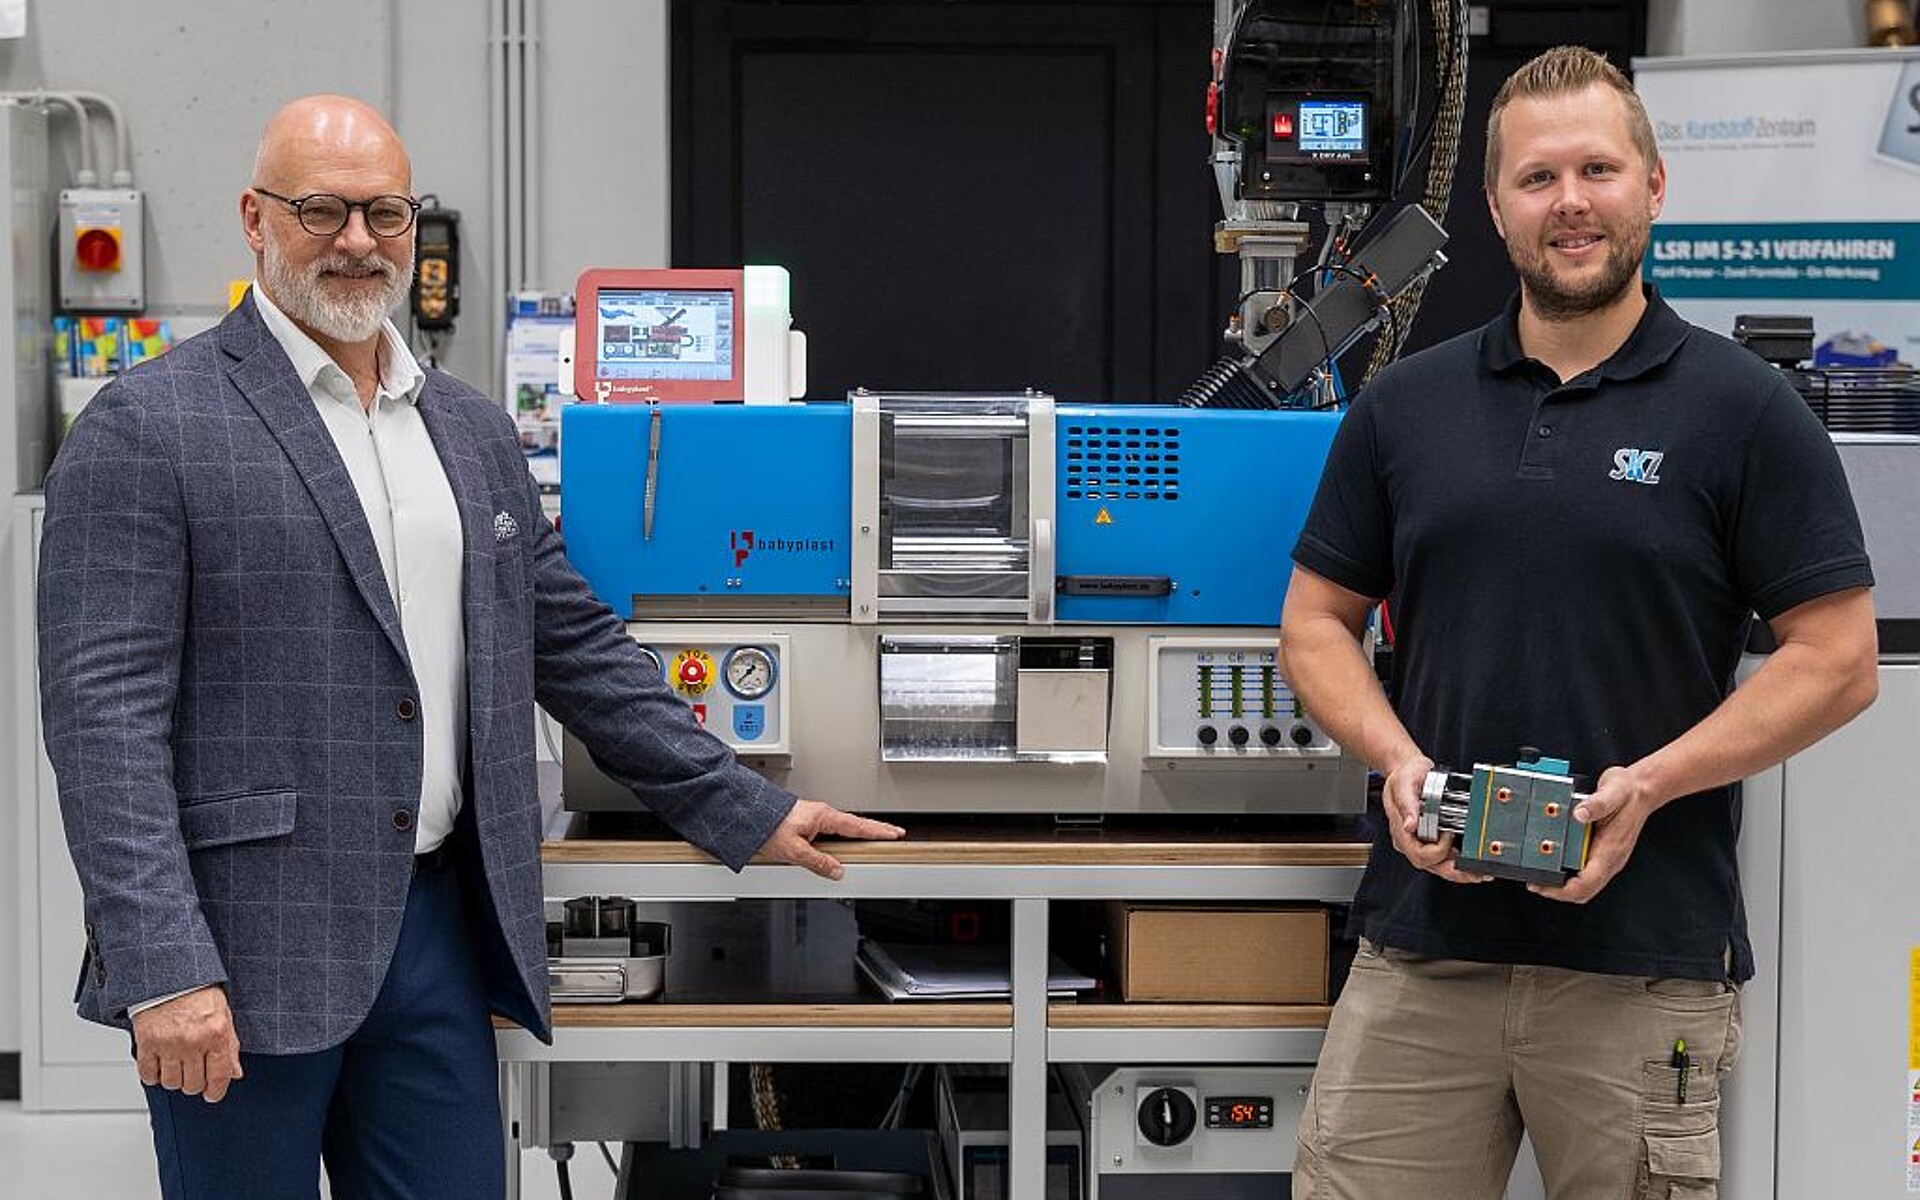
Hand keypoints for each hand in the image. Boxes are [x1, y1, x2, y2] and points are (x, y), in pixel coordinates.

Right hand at [132, 985, 242, 1102]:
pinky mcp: (147, 1043)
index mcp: (216, 1034)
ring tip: (177, 1065)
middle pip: (194, 1085)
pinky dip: (153, 1075)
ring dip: (174, 1079)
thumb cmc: (198, 992)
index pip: (219, 1076)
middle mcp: (193, 1041)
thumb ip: (230, 1046)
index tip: (212, 1094)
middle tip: (193, 1071)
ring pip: (172, 1083)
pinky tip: (160, 1064)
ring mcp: (169, 1044)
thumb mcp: (223, 1015)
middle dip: (195, 1083)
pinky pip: (148, 1075)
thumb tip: (234, 1073)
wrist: (170, 976)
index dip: (216, 1091)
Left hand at [761, 799, 905, 880]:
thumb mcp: (794, 851)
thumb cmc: (766, 827)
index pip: (858, 826)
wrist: (745, 816)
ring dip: (859, 832)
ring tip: (873, 840)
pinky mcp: (805, 824)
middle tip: (893, 834)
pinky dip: (842, 836)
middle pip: (855, 824)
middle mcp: (820, 814)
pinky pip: (830, 831)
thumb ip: (818, 862)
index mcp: (823, 816)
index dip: (878, 831)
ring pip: (842, 828)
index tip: (894, 833)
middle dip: (875, 829)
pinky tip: (841, 845)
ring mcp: (813, 818)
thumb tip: (837, 870)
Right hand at [1384, 752, 1490, 884]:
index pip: (1420, 854)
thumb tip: (1410, 824)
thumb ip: (1407, 804)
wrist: (1406, 768)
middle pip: (1431, 865)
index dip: (1438, 850)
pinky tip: (1469, 858)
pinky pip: (1443, 855)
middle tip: (1473, 873)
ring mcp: (1420, 840)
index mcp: (1401, 831)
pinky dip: (1458, 860)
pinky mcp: (1430, 837)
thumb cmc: (1404, 775)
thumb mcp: (1404, 784)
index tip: (1448, 834)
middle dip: (1454, 871)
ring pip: (1438, 864)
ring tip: (1477, 871)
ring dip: (1458, 869)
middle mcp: (1410, 839)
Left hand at [1529, 764, 1656, 903]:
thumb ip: (1596, 803)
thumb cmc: (1629, 791)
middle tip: (1535, 883)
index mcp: (1610, 850)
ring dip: (1562, 885)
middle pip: (1583, 891)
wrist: (1642, 788)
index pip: (1586, 884)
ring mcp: (1606, 857)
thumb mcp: (1612, 791)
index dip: (1562, 891)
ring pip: (1584, 884)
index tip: (1542, 886)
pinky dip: (1568, 874)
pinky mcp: (1602, 851)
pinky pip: (1585, 871)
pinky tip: (1554, 862)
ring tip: (1540, 875)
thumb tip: (1579, 814)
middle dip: (1558, 892)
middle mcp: (1609, 859)